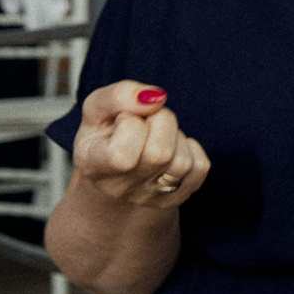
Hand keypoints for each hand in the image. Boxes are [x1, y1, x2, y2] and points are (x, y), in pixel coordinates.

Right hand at [68, 81, 209, 206]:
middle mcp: (120, 189)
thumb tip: (154, 97)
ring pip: (182, 162)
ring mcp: (149, 197)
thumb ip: (118, 96)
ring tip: (157, 135)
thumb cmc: (104, 135)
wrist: (113, 171)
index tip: (123, 119)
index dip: (130, 123)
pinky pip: (200, 167)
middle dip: (160, 121)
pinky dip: (191, 148)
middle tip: (146, 121)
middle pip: (160, 153)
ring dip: (176, 135)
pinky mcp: (176, 198)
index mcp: (92, 166)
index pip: (121, 155)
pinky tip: (171, 148)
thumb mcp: (97, 109)